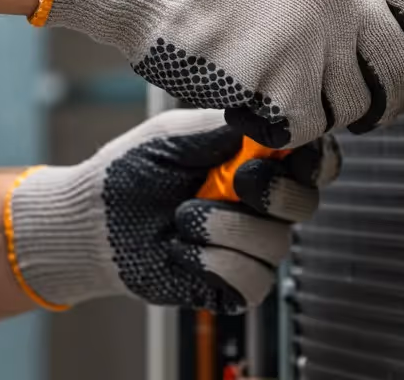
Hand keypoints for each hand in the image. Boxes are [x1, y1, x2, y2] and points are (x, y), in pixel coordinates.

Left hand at [6, 109, 340, 312]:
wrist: (87, 223)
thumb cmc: (127, 173)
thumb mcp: (175, 135)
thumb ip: (225, 128)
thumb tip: (270, 118)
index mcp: (253, 162)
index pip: (312, 161)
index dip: (316, 159)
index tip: (293, 153)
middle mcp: (257, 206)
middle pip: (307, 203)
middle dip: (278, 192)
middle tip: (240, 181)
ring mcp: (246, 247)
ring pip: (277, 245)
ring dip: (227, 228)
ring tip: (183, 216)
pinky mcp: (229, 285)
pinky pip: (253, 282)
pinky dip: (216, 263)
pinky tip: (182, 250)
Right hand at [41, 0, 403, 147]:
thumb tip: (389, 29)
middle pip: (397, 73)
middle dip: (382, 102)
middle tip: (355, 106)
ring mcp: (316, 37)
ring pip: (351, 107)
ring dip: (320, 110)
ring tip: (274, 78)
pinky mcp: (284, 80)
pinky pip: (305, 127)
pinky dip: (280, 124)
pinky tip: (250, 90)